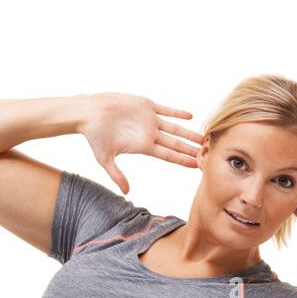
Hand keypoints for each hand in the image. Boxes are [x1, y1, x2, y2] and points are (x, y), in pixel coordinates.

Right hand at [81, 93, 203, 193]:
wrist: (89, 113)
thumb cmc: (94, 136)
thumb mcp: (105, 159)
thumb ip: (117, 175)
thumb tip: (127, 193)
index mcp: (142, 146)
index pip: (168, 155)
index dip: (182, 160)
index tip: (196, 165)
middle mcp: (149, 134)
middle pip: (175, 143)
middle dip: (191, 149)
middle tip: (207, 154)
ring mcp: (149, 119)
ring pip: (174, 127)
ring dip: (189, 132)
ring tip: (203, 137)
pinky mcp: (146, 105)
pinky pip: (166, 109)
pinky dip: (177, 113)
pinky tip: (189, 117)